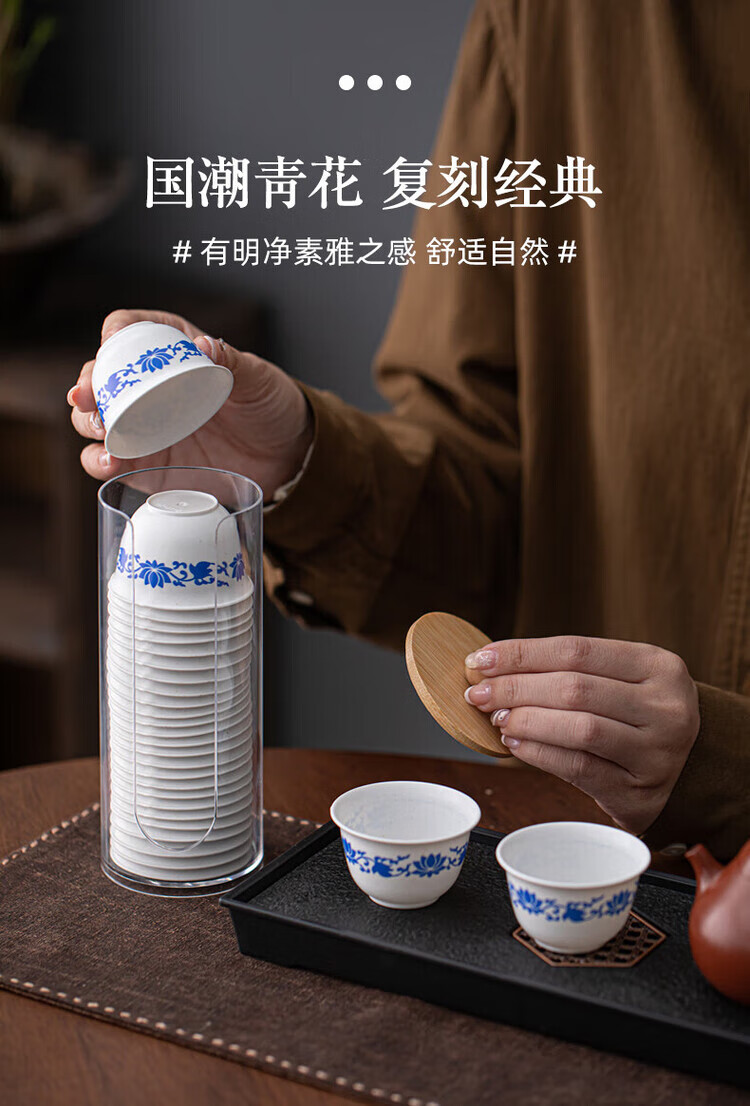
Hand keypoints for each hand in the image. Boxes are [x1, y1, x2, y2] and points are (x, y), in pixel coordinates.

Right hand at [68, 309, 313, 497]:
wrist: (285, 456)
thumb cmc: (269, 406)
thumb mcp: (257, 379)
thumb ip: (232, 362)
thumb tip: (204, 345)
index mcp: (170, 350)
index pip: (129, 330)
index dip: (115, 333)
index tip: (112, 341)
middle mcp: (148, 388)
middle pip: (99, 377)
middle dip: (86, 384)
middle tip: (87, 395)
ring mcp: (142, 426)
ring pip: (94, 419)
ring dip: (87, 422)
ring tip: (101, 428)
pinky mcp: (144, 464)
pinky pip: (107, 461)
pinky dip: (99, 461)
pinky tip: (110, 461)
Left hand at [464, 636, 699, 834]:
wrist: (688, 771)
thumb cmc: (635, 716)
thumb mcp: (622, 681)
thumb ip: (570, 671)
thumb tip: (491, 667)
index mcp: (660, 666)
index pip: (577, 650)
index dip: (523, 653)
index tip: (481, 658)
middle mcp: (667, 707)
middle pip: (575, 688)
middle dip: (516, 688)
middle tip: (478, 692)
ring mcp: (659, 752)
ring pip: (579, 728)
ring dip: (526, 721)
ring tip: (496, 718)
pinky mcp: (640, 791)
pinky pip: (579, 767)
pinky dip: (539, 753)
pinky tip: (514, 745)